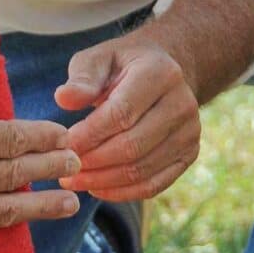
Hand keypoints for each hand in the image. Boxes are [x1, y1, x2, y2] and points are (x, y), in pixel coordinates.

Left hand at [55, 31, 200, 200]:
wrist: (161, 73)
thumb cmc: (120, 67)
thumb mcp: (98, 60)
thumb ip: (82, 78)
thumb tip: (63, 99)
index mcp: (160, 73)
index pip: (122, 113)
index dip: (89, 134)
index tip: (62, 144)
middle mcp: (182, 104)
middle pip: (132, 145)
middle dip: (93, 161)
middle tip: (63, 167)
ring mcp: (190, 132)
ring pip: (142, 169)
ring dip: (103, 180)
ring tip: (74, 180)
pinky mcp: (189, 154)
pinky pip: (154, 184)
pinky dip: (122, 193)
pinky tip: (96, 188)